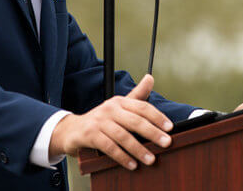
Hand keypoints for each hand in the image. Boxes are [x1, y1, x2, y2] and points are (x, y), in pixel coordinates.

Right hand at [49, 74, 172, 170]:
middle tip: (166, 143)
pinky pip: (109, 147)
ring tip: (151, 159)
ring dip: (138, 149)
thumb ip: (137, 95)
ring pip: (122, 136)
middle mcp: (109, 109)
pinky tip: (132, 164)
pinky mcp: (90, 135)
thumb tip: (150, 78)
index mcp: (119, 102)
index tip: (170, 128)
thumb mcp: (119, 106)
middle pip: (135, 121)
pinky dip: (122, 157)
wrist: (73, 130)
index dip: (157, 117)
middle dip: (152, 133)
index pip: (142, 107)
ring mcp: (99, 121)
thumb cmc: (101, 120)